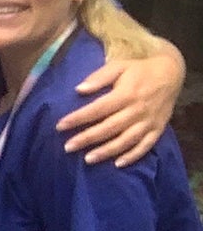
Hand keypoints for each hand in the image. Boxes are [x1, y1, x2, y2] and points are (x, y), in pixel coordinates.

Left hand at [57, 48, 183, 166]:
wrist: (171, 74)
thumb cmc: (139, 71)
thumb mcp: (120, 67)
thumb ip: (99, 77)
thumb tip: (79, 89)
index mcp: (126, 94)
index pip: (98, 109)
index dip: (78, 118)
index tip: (60, 126)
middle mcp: (137, 110)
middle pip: (109, 128)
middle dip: (87, 139)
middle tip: (67, 147)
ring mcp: (148, 122)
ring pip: (126, 140)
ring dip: (107, 151)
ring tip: (88, 159)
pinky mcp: (157, 129)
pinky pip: (145, 146)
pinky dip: (133, 156)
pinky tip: (118, 164)